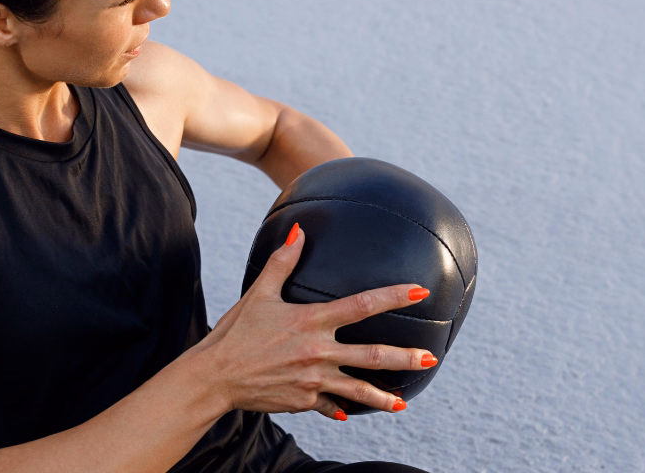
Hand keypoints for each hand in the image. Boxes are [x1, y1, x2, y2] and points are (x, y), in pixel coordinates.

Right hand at [190, 223, 435, 418]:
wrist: (215, 376)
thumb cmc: (235, 332)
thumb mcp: (258, 293)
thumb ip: (282, 262)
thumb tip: (298, 230)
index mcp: (311, 321)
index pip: (362, 305)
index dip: (392, 296)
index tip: (419, 292)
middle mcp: (318, 351)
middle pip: (372, 355)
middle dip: (404, 357)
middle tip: (429, 357)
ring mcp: (313, 379)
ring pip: (358, 390)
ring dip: (383, 397)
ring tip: (403, 404)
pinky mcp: (304, 400)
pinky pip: (330, 405)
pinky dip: (340, 408)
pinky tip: (352, 412)